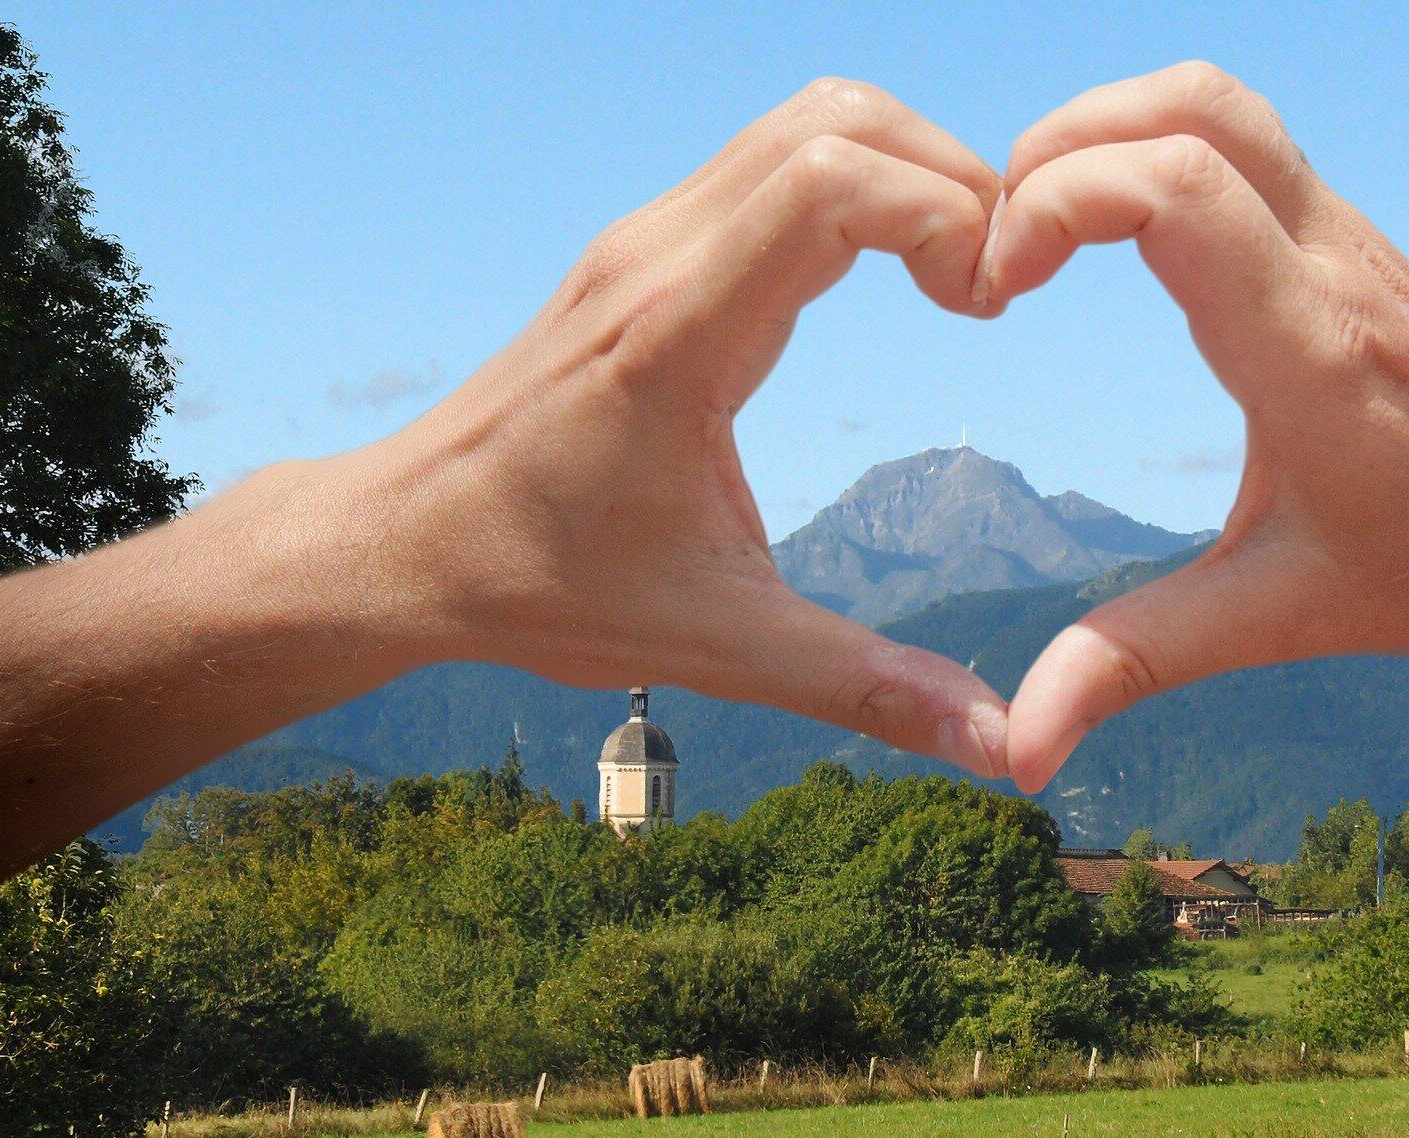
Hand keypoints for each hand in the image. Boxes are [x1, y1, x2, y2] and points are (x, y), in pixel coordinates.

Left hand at [319, 80, 1011, 774]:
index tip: (985, 309)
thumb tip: (1002, 748)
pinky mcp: (641, 250)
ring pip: (803, 120)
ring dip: (901, 168)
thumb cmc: (542, 587)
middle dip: (950, 175)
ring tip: (950, 273)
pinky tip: (880, 274)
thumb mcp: (719, 646)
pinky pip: (766, 162)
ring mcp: (644, 240)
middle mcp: (659, 256)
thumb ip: (866, 687)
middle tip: (989, 284)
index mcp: (680, 333)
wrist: (406, 544)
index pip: (838, 181)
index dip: (947, 214)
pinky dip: (851, 183)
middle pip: (839, 119)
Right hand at [984, 62, 1408, 791]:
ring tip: (1039, 224)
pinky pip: (1241, 136)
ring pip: (1218, 98)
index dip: (1053, 203)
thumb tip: (1014, 755)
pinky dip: (1152, 144)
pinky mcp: (1346, 236)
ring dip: (1107, 128)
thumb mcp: (1270, 620)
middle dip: (1058, 145)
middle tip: (999, 245)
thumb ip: (1131, 667)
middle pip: (1188, 104)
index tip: (1000, 291)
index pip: (1173, 185)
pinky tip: (1111, 231)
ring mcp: (1345, 234)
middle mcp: (1328, 262)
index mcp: (1305, 346)